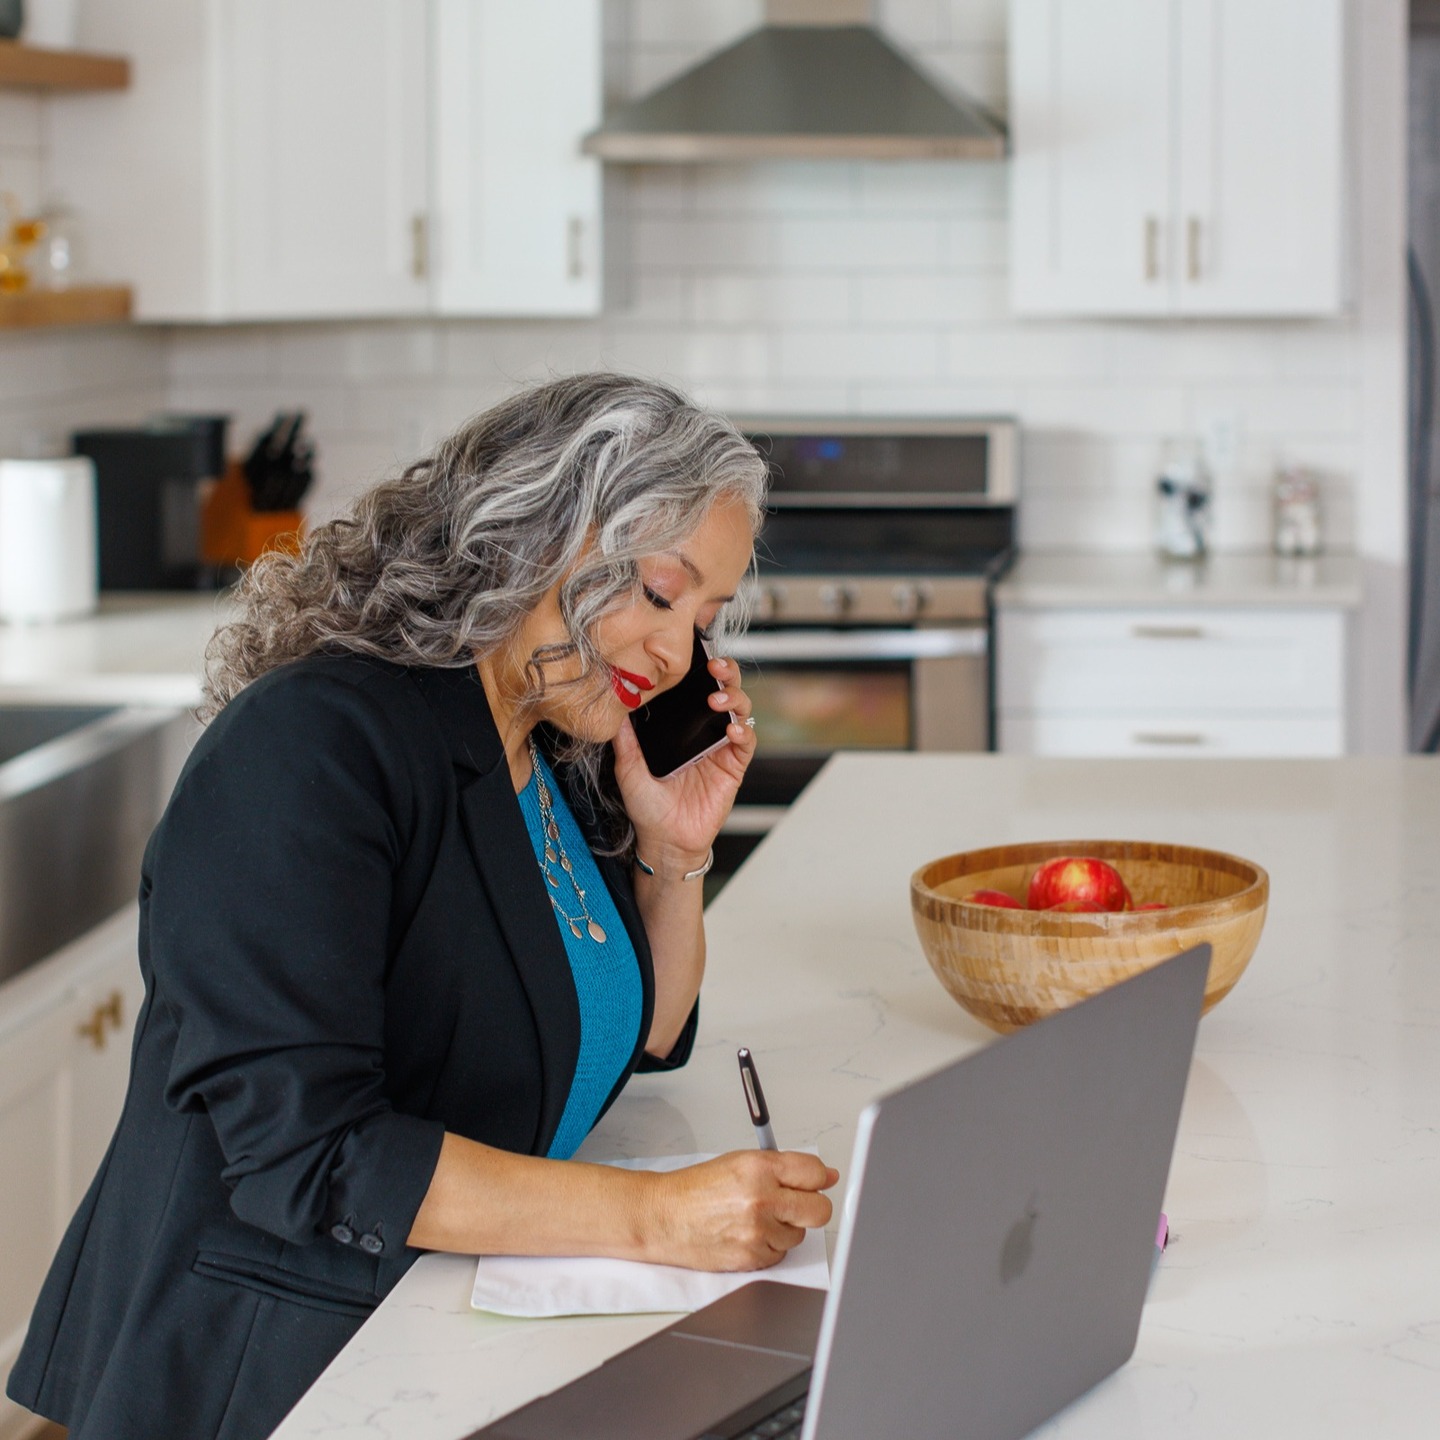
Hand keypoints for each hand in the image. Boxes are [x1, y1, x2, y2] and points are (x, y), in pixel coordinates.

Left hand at [612, 653, 756, 872]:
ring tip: (717, 700)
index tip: (696, 656)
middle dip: (726, 674)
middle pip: (725, 691)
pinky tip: (733, 728)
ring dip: (734, 698)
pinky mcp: (734, 768)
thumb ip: (625, 740)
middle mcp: (704, 733)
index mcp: (682, 729)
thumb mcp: (629, 769)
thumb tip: (616, 709)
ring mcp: (721, 749)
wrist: (664, 842)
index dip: (702, 670)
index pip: (696, 689)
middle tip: (715, 667)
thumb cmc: (647, 808)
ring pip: (740, 711)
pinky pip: (746, 743)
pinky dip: (744, 731)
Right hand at [640, 1150, 838, 1271]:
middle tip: (795, 1205)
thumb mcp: (740, 1162)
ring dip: (785, 1228)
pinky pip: (780, 1254)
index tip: (817, 1182)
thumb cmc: (697, 1189)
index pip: (815, 1173)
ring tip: (755, 1218)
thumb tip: (826, 1176)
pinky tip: (746, 1234)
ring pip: (799, 1235)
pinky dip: (768, 1247)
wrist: (663, 1216)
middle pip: (820, 1210)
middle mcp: (762, 1198)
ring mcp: (758, 1231)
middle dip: (812, 1207)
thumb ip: (784, 1168)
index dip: (819, 1179)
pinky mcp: (751, 1258)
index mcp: (760, 1167)